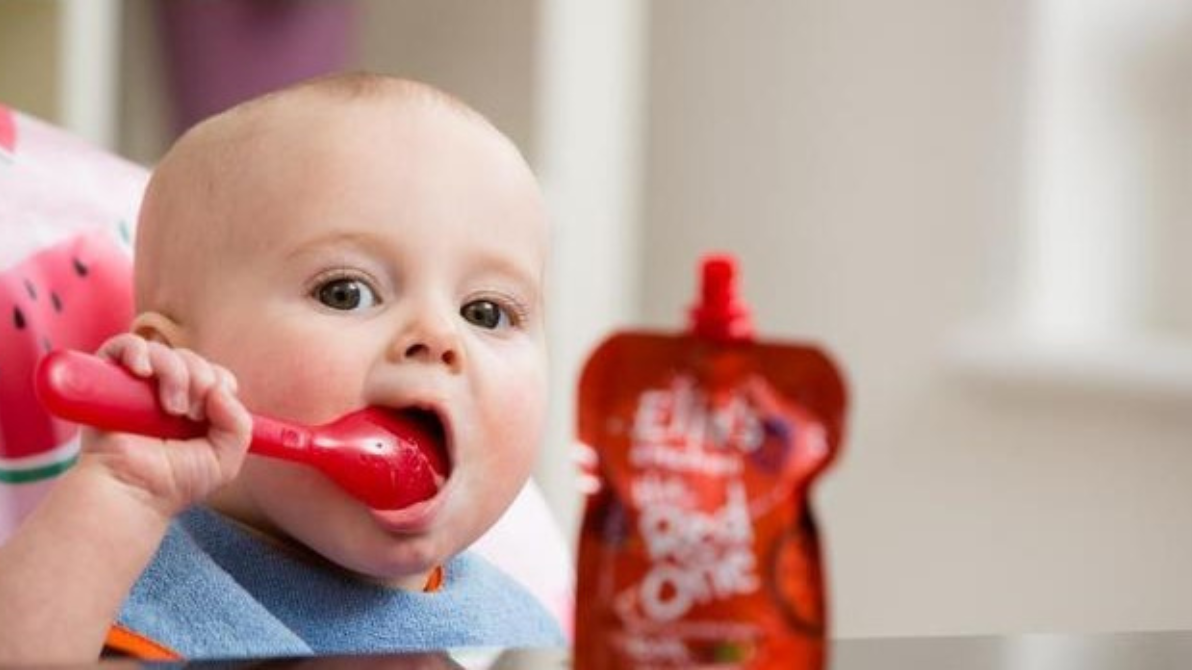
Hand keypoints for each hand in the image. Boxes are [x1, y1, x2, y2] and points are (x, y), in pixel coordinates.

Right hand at [77, 334, 251, 517]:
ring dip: (174, 373)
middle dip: (200, 380)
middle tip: (190, 413)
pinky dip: (137, 351)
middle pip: (192, 360)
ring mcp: (137, 386)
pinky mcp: (108, 380)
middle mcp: (165, 393)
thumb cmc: (173, 482)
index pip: (215, 374)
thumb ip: (239, 425)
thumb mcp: (224, 459)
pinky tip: (142, 372)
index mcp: (194, 407)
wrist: (132, 492)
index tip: (211, 409)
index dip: (219, 382)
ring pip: (164, 351)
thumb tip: (221, 390)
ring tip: (170, 407)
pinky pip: (123, 345)